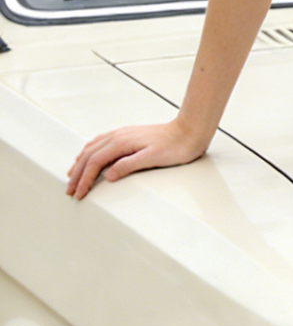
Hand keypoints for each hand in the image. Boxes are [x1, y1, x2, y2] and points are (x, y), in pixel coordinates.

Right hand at [67, 119, 210, 199]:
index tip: (79, 194)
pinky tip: (89, 156)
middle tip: (70, 190)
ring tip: (72, 176)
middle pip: (88, 156)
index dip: (84, 180)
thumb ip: (129, 165)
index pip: (94, 163)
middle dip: (77, 174)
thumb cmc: (176, 145)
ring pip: (92, 148)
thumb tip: (109, 175)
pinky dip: (89, 152)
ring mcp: (123, 134)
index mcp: (121, 142)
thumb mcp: (153, 158)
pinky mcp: (128, 135)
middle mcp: (118, 136)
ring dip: (80, 163)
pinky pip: (101, 142)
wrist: (190, 131)